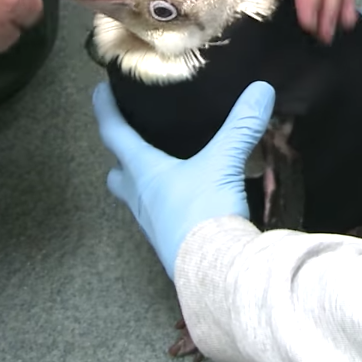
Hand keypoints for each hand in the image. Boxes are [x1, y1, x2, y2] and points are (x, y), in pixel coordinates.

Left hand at [93, 80, 274, 278]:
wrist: (214, 272)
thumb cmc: (205, 212)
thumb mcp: (224, 164)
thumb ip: (241, 126)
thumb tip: (261, 89)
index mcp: (144, 172)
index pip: (114, 134)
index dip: (106, 110)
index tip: (100, 91)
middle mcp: (141, 199)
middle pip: (117, 175)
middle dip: (119, 159)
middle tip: (128, 143)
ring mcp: (153, 225)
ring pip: (137, 199)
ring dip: (142, 185)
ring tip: (162, 171)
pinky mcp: (170, 245)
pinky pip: (160, 219)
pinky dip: (167, 206)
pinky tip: (187, 201)